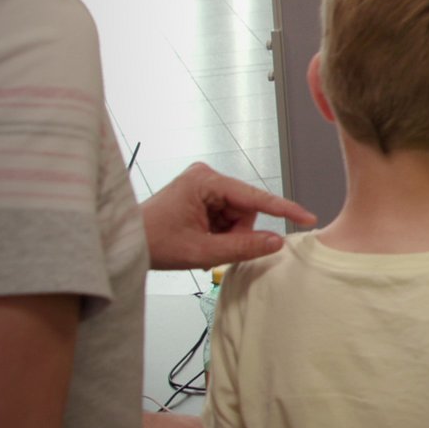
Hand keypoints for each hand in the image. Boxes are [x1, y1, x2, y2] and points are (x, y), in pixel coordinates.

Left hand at [142, 163, 315, 270]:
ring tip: (201, 245)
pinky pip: (224, 216)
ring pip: (236, 216)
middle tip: (211, 250)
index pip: (254, 197)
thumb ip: (243, 247)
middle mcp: (206, 176)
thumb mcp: (201, 251)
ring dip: (225, 235)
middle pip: (245, 210)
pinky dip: (218, 233)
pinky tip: (199, 240)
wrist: (121, 244)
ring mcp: (202, 185)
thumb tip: (277, 242)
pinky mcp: (199, 195)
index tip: (307, 216)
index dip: (283, 209)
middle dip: (236, 233)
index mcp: (205, 181)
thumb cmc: (151, 242)